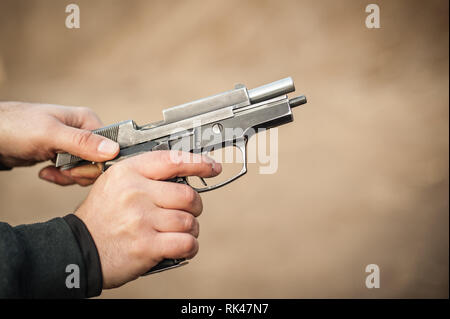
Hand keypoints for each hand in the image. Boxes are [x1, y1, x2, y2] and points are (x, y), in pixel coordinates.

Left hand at [0, 101, 119, 185]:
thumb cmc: (17, 127)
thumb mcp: (51, 134)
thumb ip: (83, 143)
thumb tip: (114, 150)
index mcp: (88, 121)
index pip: (109, 149)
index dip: (96, 164)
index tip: (75, 170)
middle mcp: (85, 132)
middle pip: (98, 162)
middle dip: (79, 173)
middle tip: (60, 170)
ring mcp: (74, 145)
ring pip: (86, 171)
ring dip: (68, 177)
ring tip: (50, 170)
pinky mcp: (64, 156)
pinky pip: (73, 173)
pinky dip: (60, 177)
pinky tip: (46, 172)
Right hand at [74, 150, 221, 288]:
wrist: (78, 249)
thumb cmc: (101, 217)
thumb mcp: (115, 184)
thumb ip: (145, 176)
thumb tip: (183, 173)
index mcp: (128, 173)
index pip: (172, 161)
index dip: (198, 163)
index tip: (211, 167)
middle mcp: (135, 193)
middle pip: (188, 195)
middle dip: (194, 207)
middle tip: (187, 212)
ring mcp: (141, 220)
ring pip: (189, 221)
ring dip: (191, 229)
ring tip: (179, 232)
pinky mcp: (146, 246)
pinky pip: (186, 243)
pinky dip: (190, 247)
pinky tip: (182, 246)